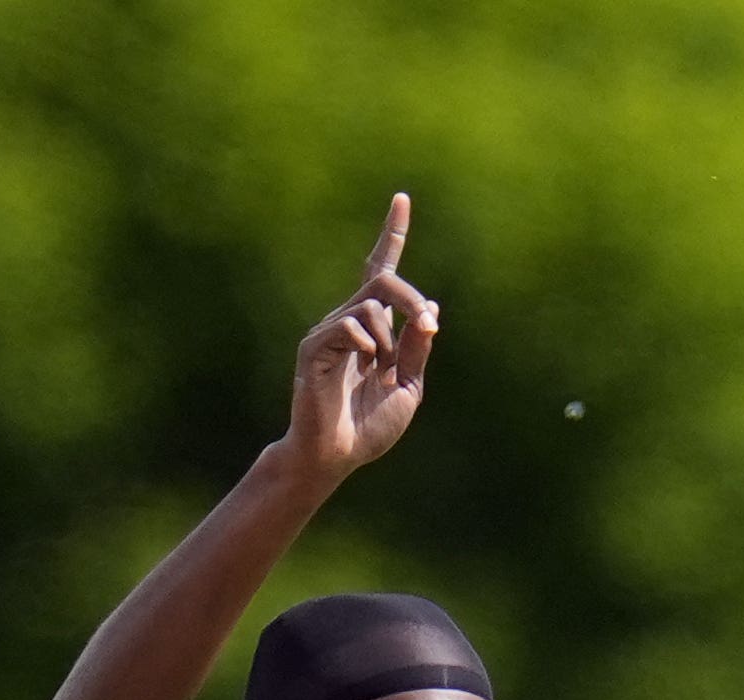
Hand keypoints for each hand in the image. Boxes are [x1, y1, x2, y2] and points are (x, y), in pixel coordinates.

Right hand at [282, 193, 437, 482]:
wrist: (336, 456)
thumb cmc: (368, 427)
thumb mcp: (408, 388)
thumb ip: (417, 351)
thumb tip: (430, 312)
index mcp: (374, 329)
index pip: (381, 271)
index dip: (392, 235)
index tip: (402, 199)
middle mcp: (350, 322)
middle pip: (383, 281)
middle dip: (411, 299)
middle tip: (427, 324)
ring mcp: (330, 333)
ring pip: (370, 305)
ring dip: (389, 336)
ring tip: (382, 369)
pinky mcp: (313, 347)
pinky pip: (347, 326)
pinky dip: (366, 343)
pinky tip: (366, 367)